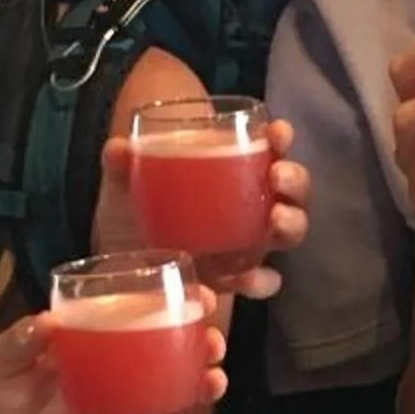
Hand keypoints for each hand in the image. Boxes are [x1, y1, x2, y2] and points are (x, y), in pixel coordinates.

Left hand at [0, 308, 231, 413]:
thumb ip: (19, 342)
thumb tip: (48, 321)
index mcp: (88, 347)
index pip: (136, 319)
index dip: (170, 307)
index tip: (200, 299)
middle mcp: (109, 378)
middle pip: (165, 358)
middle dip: (198, 348)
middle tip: (213, 343)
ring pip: (166, 401)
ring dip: (197, 392)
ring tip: (212, 383)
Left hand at [99, 118, 309, 307]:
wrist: (122, 265)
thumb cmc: (135, 215)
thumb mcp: (125, 187)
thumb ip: (121, 165)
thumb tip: (119, 148)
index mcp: (231, 171)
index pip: (268, 147)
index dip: (281, 138)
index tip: (279, 132)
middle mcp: (251, 204)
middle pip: (291, 189)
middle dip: (295, 179)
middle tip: (278, 176)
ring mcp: (250, 242)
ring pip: (289, 231)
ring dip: (291, 223)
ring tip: (275, 221)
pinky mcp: (239, 278)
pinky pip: (264, 281)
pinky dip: (261, 280)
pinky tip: (247, 279)